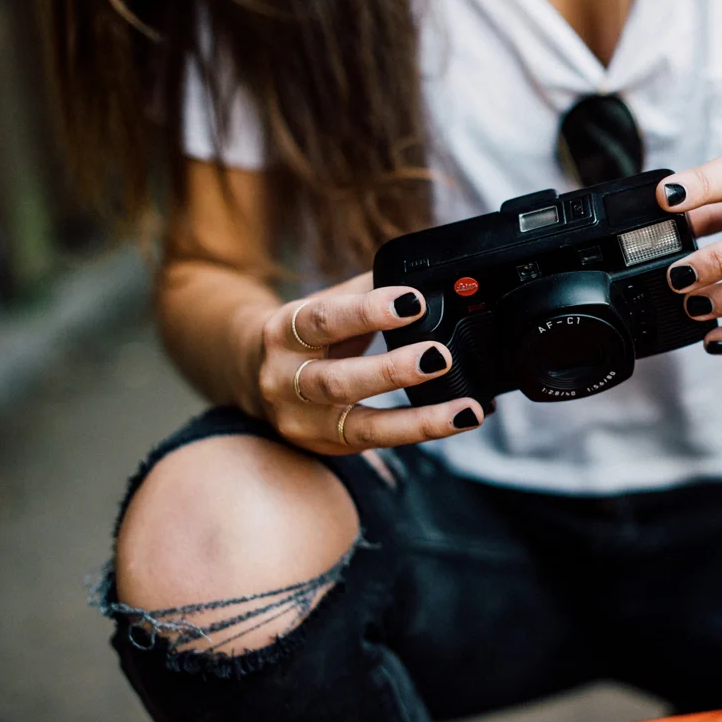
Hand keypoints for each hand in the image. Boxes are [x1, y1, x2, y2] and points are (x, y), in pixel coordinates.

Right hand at [254, 272, 483, 453]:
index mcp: (285, 332)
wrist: (256, 373)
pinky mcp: (327, 446)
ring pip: (362, 427)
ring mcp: (304, 421)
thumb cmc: (307, 333)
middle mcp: (285, 381)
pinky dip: (422, 432)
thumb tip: (427, 275)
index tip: (414, 301)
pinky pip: (380, 442)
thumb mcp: (325, 304)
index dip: (367, 311)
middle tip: (439, 356)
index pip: (323, 320)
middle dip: (391, 371)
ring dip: (419, 419)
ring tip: (465, 409)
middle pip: (336, 381)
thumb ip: (369, 291)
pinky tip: (457, 420)